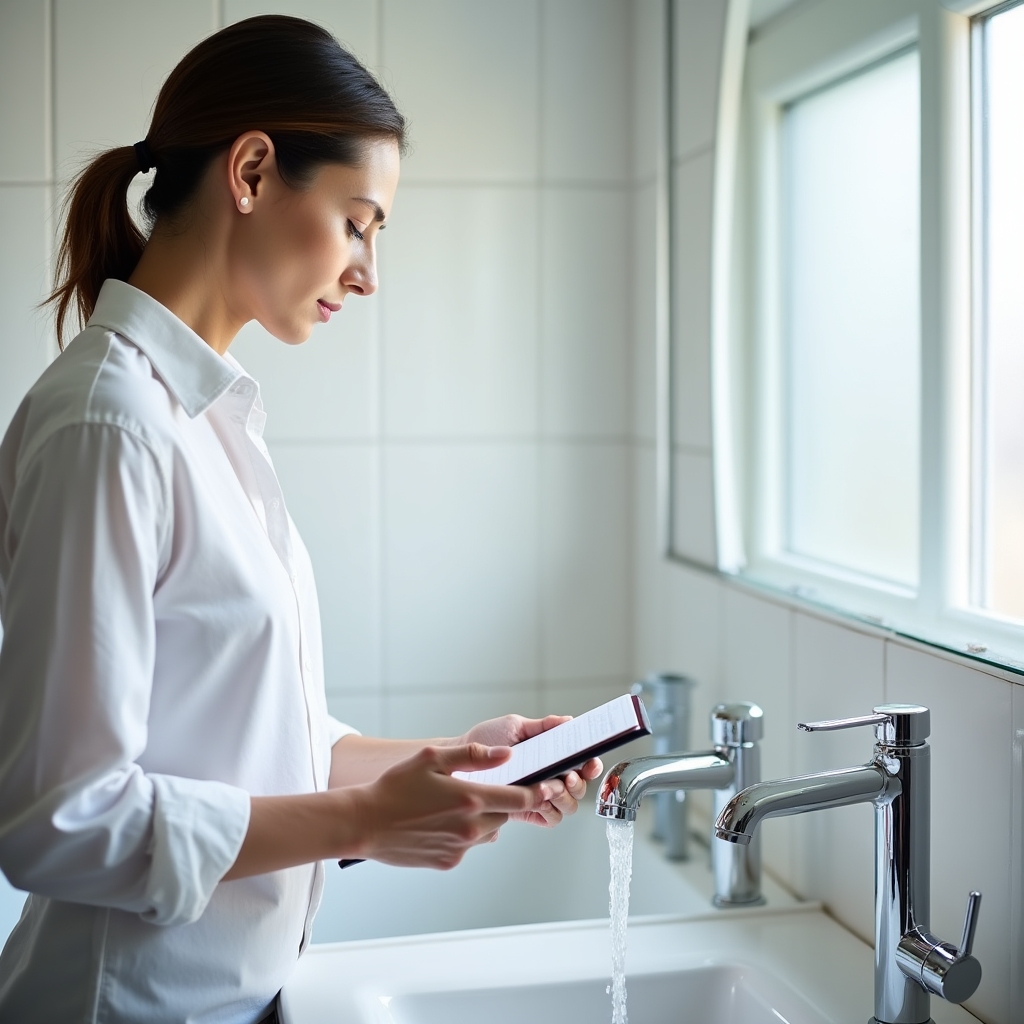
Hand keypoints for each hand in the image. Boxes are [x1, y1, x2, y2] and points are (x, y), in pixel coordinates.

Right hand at [350, 742, 545, 869]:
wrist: (364, 824)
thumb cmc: (395, 787)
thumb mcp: (432, 759)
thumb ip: (473, 755)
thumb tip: (507, 755)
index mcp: (470, 799)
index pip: (521, 798)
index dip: (539, 791)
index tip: (549, 785)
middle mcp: (471, 828)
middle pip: (506, 814)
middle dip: (504, 800)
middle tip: (487, 786)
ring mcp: (460, 848)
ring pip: (488, 830)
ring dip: (482, 817)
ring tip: (454, 804)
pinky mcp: (448, 862)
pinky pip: (468, 845)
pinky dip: (462, 833)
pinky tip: (438, 821)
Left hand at [458, 714, 603, 827]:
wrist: (461, 760)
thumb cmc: (487, 740)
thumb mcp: (515, 726)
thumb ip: (542, 725)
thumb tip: (568, 720)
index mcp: (553, 756)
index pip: (582, 763)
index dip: (592, 765)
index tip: (590, 762)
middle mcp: (551, 776)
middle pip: (580, 788)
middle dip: (578, 783)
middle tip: (567, 776)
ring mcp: (540, 795)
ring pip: (568, 805)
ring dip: (563, 797)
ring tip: (548, 787)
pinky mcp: (528, 811)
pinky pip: (550, 818)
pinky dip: (549, 810)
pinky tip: (538, 799)